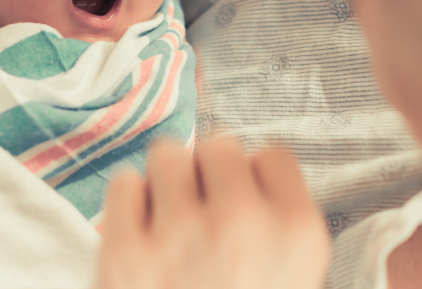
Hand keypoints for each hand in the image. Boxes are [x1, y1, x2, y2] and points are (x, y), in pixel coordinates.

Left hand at [94, 138, 329, 288]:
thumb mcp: (289, 281)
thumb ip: (273, 223)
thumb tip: (233, 164)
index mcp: (297, 234)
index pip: (271, 155)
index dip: (253, 182)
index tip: (242, 208)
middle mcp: (244, 223)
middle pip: (219, 146)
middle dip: (208, 178)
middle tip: (202, 223)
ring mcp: (181, 234)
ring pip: (167, 154)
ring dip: (165, 187)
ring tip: (170, 232)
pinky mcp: (125, 252)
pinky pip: (123, 184)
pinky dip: (127, 209)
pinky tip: (141, 246)